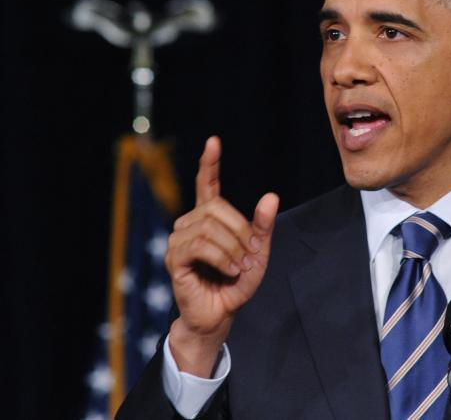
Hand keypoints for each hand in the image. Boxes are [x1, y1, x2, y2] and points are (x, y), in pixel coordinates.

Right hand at [165, 136, 278, 375]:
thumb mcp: (258, 253)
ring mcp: (178, 241)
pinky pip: (199, 245)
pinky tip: (230, 270)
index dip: (209, 163)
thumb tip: (270, 196)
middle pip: (216, 207)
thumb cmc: (236, 283)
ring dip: (233, 248)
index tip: (213, 142)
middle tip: (251, 255)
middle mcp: (190, 224)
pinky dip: (221, 257)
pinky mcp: (174, 259)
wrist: (221, 314)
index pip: (207, 184)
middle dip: (241, 230)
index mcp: (209, 219)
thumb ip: (262, 226)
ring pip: (209, 227)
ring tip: (240, 267)